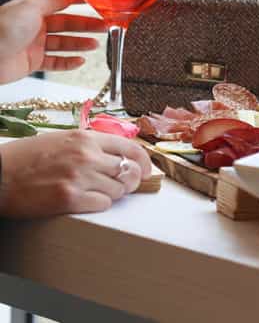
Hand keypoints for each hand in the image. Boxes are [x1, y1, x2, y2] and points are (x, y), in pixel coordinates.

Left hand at [0, 0, 105, 83]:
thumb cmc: (2, 29)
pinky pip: (55, 62)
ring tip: (96, 45)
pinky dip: (69, 63)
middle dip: (86, 25)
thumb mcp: (31, 7)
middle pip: (66, 24)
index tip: (97, 2)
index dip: (78, 1)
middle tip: (104, 26)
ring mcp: (34, 44)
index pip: (60, 2)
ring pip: (64, 43)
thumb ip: (54, 0)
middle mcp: (34, 25)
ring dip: (81, 44)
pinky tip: (80, 61)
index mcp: (33, 9)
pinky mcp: (32, 62)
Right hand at [0, 130, 151, 217]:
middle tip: (119, 187)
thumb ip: (92, 145)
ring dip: (112, 195)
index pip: (131, 148)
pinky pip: (103, 205)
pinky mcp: (70, 199)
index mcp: (86, 138)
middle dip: (128, 182)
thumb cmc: (27, 158)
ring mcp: (79, 177)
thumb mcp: (63, 140)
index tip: (146, 172)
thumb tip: (121, 157)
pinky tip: (84, 201)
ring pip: (118, 190)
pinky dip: (99, 205)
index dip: (144, 163)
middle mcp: (86, 155)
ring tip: (93, 192)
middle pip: (128, 172)